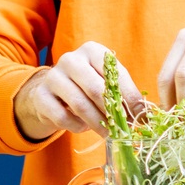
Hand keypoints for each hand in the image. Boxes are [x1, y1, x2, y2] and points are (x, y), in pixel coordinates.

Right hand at [12, 40, 145, 142]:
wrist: (52, 92)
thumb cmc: (86, 86)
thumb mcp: (105, 82)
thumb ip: (123, 93)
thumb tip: (144, 114)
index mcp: (92, 50)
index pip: (115, 73)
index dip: (130, 96)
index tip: (141, 115)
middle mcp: (71, 59)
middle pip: (96, 89)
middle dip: (113, 113)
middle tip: (124, 129)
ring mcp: (53, 77)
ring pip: (80, 105)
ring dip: (97, 123)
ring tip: (108, 133)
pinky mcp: (41, 96)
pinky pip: (63, 117)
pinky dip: (77, 126)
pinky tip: (82, 127)